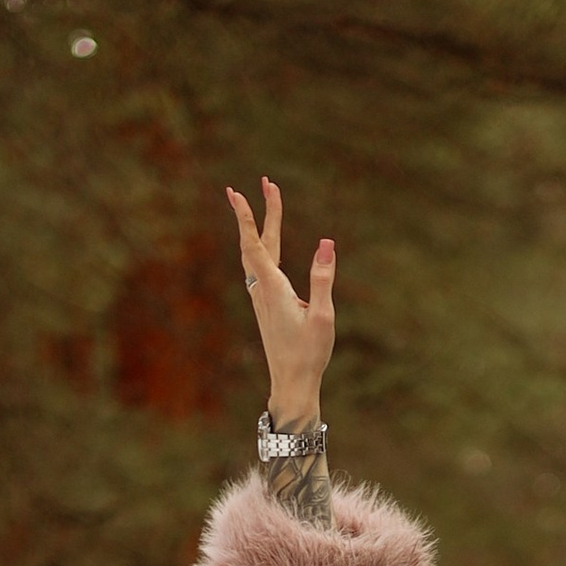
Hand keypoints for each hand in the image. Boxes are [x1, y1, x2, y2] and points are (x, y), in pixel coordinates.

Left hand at [226, 177, 334, 425]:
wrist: (291, 383)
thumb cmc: (309, 353)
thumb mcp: (323, 316)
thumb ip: (323, 277)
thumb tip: (326, 243)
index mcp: (273, 288)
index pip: (256, 244)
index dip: (249, 217)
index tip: (239, 193)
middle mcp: (262, 290)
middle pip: (257, 243)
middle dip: (259, 211)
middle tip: (265, 183)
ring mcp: (262, 298)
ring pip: (255, 254)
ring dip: (259, 228)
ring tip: (263, 204)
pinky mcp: (266, 306)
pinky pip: (258, 267)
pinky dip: (260, 246)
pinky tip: (264, 246)